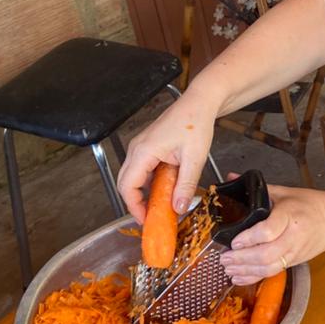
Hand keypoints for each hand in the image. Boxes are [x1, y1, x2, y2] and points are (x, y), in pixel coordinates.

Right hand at [117, 90, 215, 223]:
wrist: (199, 103)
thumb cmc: (196, 123)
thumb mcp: (194, 158)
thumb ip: (185, 184)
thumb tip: (178, 208)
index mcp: (144, 151)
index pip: (127, 186)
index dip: (134, 207)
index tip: (146, 220)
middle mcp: (137, 149)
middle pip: (125, 183)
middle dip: (137, 204)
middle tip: (152, 219)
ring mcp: (141, 147)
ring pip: (133, 177)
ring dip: (144, 194)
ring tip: (160, 208)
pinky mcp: (148, 147)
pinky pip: (142, 170)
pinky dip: (149, 184)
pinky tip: (165, 191)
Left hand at [220, 184, 324, 283]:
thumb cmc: (309, 204)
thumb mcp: (284, 192)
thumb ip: (258, 189)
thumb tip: (232, 177)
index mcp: (290, 216)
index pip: (268, 231)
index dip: (248, 238)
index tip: (234, 241)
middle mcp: (293, 237)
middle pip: (266, 254)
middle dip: (242, 259)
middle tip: (225, 257)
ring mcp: (294, 252)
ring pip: (268, 268)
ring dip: (245, 271)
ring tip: (228, 268)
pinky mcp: (293, 262)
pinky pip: (272, 273)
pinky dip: (253, 278)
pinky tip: (239, 277)